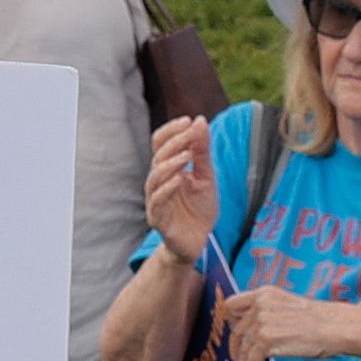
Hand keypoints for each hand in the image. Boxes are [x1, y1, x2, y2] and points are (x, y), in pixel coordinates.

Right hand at [140, 115, 213, 255]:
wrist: (199, 241)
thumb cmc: (199, 209)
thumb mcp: (206, 176)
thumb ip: (202, 152)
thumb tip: (199, 120)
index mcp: (167, 169)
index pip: (160, 143)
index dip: (171, 130)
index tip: (188, 119)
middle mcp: (158, 182)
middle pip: (158, 156)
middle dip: (175, 142)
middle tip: (190, 132)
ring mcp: (156, 200)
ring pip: (154, 177)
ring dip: (170, 163)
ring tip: (187, 155)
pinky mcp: (158, 219)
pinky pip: (157, 201)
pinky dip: (167, 188)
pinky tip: (180, 179)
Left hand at [216, 283, 360, 360]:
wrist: (337, 326)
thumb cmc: (320, 319)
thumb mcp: (288, 305)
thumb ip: (268, 311)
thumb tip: (251, 331)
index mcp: (265, 293)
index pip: (231, 305)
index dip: (230, 322)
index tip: (234, 336)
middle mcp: (260, 305)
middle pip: (235, 331)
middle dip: (235, 351)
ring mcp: (263, 323)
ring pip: (242, 349)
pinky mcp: (268, 341)